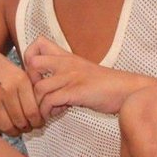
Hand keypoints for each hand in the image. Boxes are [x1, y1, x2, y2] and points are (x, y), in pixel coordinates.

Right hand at [0, 47, 42, 135]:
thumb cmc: (0, 69)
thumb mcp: (18, 73)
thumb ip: (30, 91)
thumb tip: (42, 115)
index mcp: (20, 80)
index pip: (33, 111)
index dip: (37, 122)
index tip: (38, 124)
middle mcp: (6, 88)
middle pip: (20, 121)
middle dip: (26, 128)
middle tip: (27, 128)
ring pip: (6, 126)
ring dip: (13, 132)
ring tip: (16, 129)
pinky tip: (3, 124)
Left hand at [22, 36, 144, 117]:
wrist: (127, 90)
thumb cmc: (106, 85)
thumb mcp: (82, 71)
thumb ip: (65, 73)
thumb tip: (47, 86)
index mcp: (67, 56)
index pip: (37, 43)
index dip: (29, 58)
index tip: (36, 75)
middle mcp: (67, 63)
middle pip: (32, 63)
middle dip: (28, 82)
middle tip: (38, 95)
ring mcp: (71, 77)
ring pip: (39, 88)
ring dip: (39, 103)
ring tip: (49, 109)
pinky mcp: (76, 92)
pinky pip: (50, 101)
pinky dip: (49, 111)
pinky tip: (59, 113)